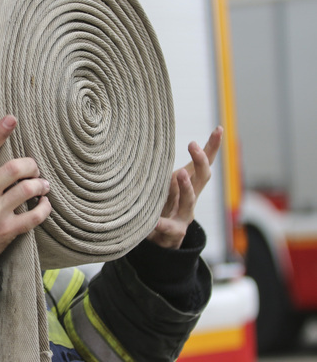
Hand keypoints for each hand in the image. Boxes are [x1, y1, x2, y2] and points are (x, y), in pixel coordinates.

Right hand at [0, 115, 51, 266]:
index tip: (11, 119)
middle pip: (16, 168)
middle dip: (31, 164)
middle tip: (33, 167)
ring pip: (29, 189)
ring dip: (41, 184)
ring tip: (42, 184)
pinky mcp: (7, 230)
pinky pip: (35, 216)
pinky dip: (45, 208)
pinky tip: (45, 204)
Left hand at [146, 126, 223, 248]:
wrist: (163, 243)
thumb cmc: (162, 208)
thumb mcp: (165, 188)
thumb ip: (168, 174)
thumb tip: (165, 153)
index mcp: (189, 186)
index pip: (203, 164)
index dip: (212, 148)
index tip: (219, 129)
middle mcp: (191, 199)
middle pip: (202, 178)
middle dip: (200, 161)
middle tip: (193, 144)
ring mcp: (184, 216)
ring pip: (189, 201)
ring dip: (186, 187)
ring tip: (179, 174)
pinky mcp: (173, 232)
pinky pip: (166, 226)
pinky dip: (159, 223)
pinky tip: (153, 220)